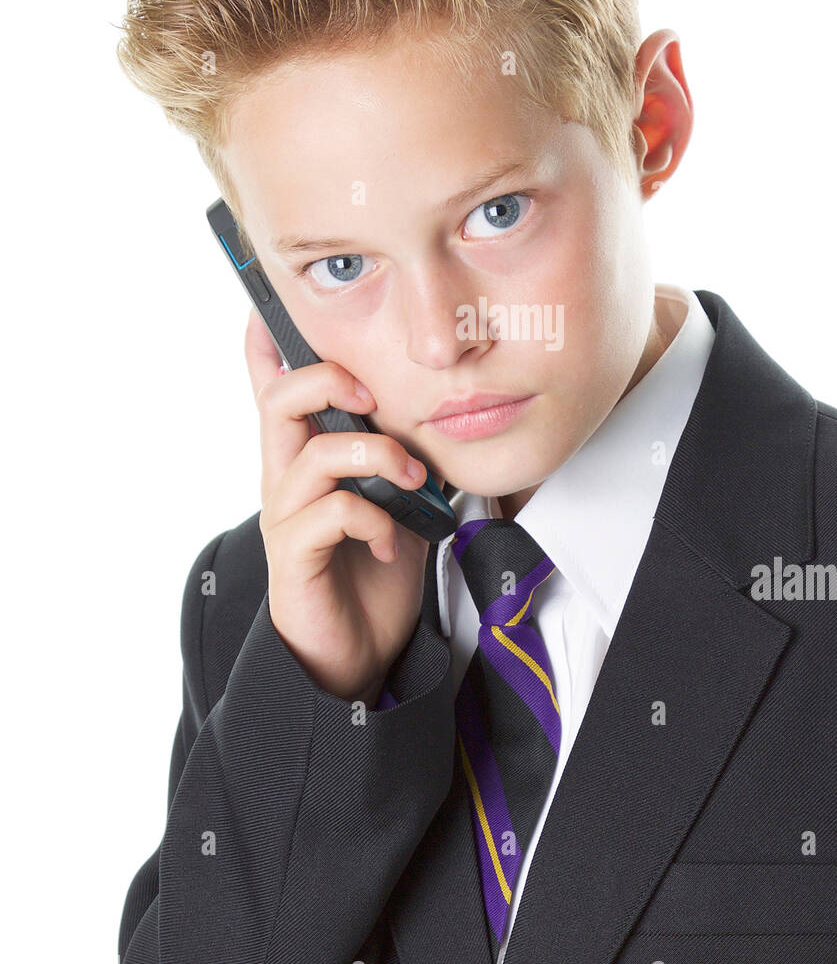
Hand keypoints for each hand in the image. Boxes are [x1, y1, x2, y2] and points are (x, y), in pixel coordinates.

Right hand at [244, 309, 440, 704]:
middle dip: (330, 381)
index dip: (268, 342)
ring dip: (376, 456)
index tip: (277, 308)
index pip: (272, 386)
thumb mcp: (397, 498)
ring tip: (411, 478)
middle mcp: (285, 478)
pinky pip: (330, 513)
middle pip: (279, 400)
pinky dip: (373, 518)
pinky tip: (388, 542)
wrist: (357, 655)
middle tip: (375, 397)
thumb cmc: (372, 572)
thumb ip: (402, 453)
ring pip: (314, 454)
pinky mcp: (294, 558)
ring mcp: (286, 517)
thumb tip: (443, 408)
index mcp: (305, 455)